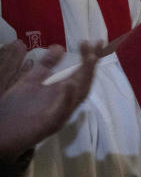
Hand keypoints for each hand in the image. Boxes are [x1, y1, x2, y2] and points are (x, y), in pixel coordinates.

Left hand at [0, 41, 100, 160]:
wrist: (2, 135)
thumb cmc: (16, 109)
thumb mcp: (30, 81)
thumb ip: (46, 66)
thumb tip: (60, 47)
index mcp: (61, 91)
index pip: (80, 72)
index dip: (88, 57)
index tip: (94, 41)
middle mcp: (65, 101)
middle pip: (84, 81)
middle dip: (91, 63)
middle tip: (95, 45)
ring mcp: (59, 113)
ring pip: (78, 95)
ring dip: (85, 77)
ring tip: (89, 59)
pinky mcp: (49, 125)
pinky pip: (61, 111)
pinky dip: (66, 98)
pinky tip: (67, 84)